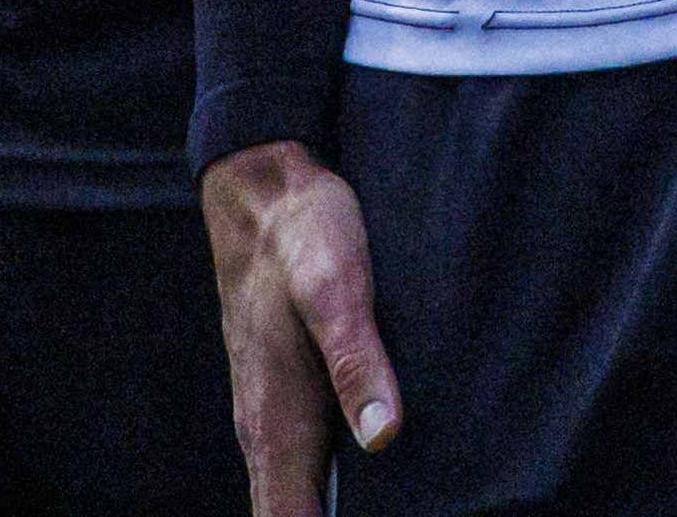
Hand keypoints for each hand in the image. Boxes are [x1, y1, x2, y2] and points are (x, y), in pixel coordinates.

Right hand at [205, 140, 403, 511]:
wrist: (263, 192)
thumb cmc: (301, 237)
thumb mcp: (337, 289)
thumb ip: (357, 365)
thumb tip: (382, 437)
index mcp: (276, 424)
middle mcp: (266, 433)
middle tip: (413, 509)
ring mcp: (270, 417)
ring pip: (293, 495)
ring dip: (328, 509)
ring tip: (391, 501)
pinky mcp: (285, 396)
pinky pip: (299, 465)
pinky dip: (329, 490)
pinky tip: (372, 483)